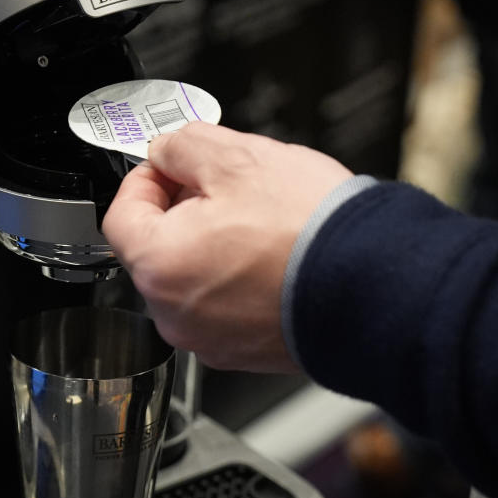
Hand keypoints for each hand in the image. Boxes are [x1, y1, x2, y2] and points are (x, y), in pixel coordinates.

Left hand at [101, 125, 352, 370]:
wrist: (377, 288)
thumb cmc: (310, 232)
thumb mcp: (237, 157)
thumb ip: (183, 145)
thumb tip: (168, 150)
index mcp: (158, 265)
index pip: (120, 213)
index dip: (145, 177)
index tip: (170, 163)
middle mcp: (174, 314)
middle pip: (157, 248)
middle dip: (184, 210)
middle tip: (226, 185)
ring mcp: (210, 340)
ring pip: (192, 278)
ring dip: (214, 244)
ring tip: (262, 220)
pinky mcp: (245, 352)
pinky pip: (225, 306)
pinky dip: (240, 279)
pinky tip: (276, 255)